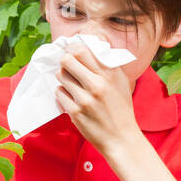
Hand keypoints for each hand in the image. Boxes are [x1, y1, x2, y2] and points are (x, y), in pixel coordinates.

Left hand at [55, 41, 140, 156]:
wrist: (121, 138)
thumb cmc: (120, 108)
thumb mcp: (121, 81)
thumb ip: (107, 63)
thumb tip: (93, 43)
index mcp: (110, 74)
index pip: (82, 50)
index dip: (73, 48)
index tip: (72, 51)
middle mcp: (97, 84)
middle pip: (67, 60)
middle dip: (65, 61)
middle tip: (69, 67)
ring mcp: (85, 99)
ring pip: (61, 76)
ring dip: (64, 77)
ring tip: (72, 84)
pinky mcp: (75, 112)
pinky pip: (59, 93)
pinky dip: (63, 93)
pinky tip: (72, 98)